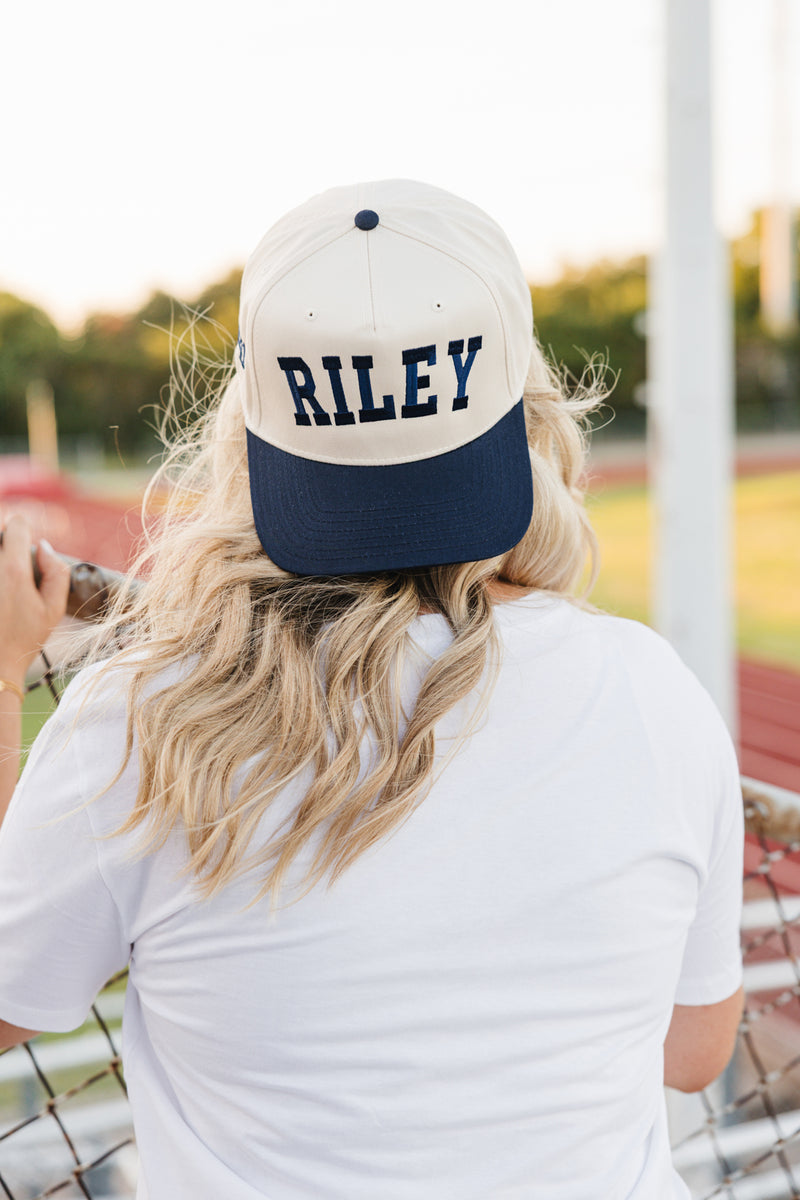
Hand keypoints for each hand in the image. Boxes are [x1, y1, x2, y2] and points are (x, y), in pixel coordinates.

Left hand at [0, 515, 70, 688]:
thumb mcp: (53, 611)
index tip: (24, 545)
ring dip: (1, 563)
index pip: (16, 525)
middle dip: (5, 545)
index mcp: (14, 570)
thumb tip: (45, 547)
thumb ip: (56, 573)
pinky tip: (2, 598)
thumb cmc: (23, 641)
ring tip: (6, 587)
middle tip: (11, 566)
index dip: (24, 531)